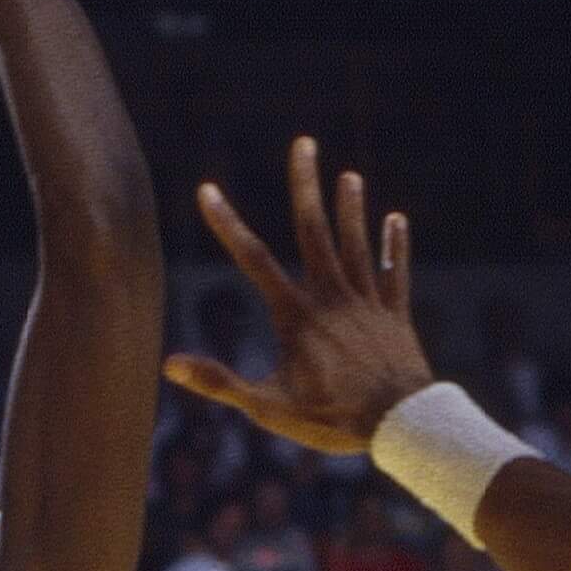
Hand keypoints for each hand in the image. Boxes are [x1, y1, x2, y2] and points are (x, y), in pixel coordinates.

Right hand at [165, 137, 434, 452]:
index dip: (227, 224)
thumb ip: (220, 382)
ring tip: (348, 176)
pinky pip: (395, 273)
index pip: (254, 260)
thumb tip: (170, 365)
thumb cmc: (332, 420)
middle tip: (304, 143)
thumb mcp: (268, 408)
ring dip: (351, 208)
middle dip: (306, 185)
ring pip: (357, 245)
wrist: (401, 427)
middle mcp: (333, 299)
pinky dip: (395, 247)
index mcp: (297, 317)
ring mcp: (367, 304)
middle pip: (315, 231)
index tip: (208, 190)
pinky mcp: (395, 316)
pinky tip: (396, 219)